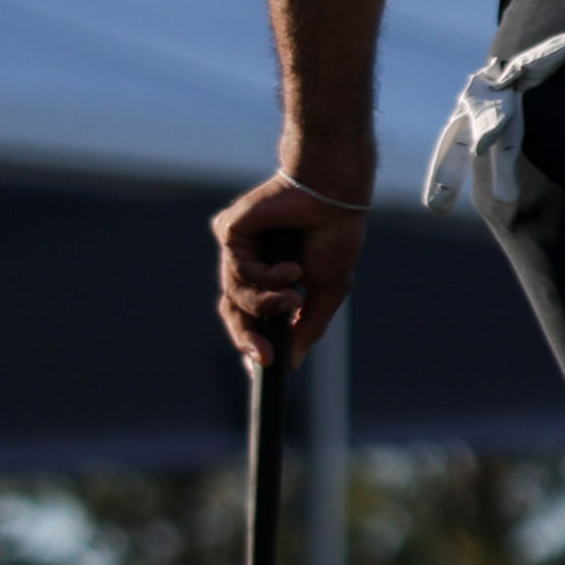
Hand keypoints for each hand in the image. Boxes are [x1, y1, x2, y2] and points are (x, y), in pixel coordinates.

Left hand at [211, 173, 366, 369]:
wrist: (335, 197)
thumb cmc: (335, 236)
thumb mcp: (328, 290)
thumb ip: (308, 325)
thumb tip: (291, 363)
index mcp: (270, 278)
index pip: (249, 316)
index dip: (252, 342)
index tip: (264, 368)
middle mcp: (248, 264)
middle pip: (233, 312)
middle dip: (248, 337)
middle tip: (267, 357)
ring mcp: (237, 249)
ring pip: (235, 296)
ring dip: (266, 304)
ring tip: (295, 297)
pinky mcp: (229, 232)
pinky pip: (239, 270)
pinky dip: (266, 276)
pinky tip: (291, 267)